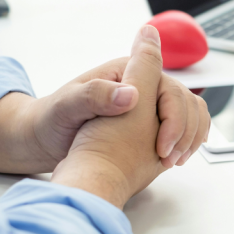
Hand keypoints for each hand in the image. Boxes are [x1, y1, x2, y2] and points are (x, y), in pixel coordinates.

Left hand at [0, 50, 209, 173]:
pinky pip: (181, 128)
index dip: (173, 117)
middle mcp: (142, 85)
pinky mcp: (149, 124)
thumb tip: (132, 94)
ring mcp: (148, 105)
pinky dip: (186, 142)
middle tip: (170, 159)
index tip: (162, 147)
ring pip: (189, 114)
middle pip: (185, 101)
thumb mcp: (67, 106)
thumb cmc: (51, 119)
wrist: (44, 140)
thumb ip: (96, 95)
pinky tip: (177, 158)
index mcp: (127, 72)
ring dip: (190, 138)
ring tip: (174, 161)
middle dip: (185, 131)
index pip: (169, 87)